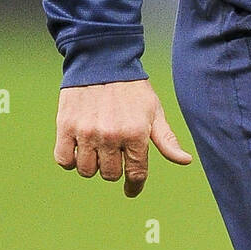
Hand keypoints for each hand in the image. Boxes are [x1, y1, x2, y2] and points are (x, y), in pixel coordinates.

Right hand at [54, 80, 192, 197]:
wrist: (102, 61)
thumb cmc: (132, 88)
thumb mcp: (154, 111)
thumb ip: (166, 140)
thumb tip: (185, 161)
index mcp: (136, 133)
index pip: (136, 173)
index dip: (135, 185)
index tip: (132, 189)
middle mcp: (111, 136)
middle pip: (110, 175)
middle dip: (114, 168)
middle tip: (114, 151)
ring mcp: (87, 132)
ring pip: (87, 171)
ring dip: (92, 164)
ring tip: (97, 147)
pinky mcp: (66, 127)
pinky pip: (64, 161)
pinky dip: (71, 160)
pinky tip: (79, 148)